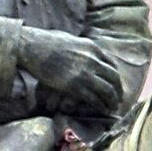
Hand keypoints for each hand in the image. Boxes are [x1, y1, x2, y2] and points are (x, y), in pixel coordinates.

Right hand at [16, 32, 130, 113]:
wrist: (33, 47)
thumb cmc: (46, 42)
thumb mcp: (71, 40)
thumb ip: (81, 49)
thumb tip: (81, 54)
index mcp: (92, 48)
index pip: (112, 64)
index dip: (116, 77)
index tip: (115, 85)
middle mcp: (92, 60)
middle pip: (113, 78)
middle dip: (118, 91)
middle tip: (117, 100)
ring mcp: (85, 73)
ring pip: (107, 90)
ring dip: (111, 101)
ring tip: (112, 108)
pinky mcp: (75, 85)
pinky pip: (93, 98)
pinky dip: (100, 106)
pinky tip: (101, 110)